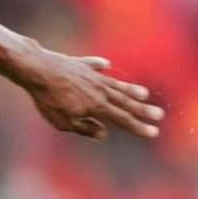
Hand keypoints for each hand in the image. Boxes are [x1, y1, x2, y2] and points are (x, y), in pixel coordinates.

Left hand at [18, 50, 163, 141]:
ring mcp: (92, 75)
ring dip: (130, 89)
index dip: (139, 127)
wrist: (38, 69)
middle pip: (125, 102)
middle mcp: (100, 90)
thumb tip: (104, 133)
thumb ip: (85, 128)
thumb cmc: (48, 99)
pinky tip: (106, 66)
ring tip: (144, 93)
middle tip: (159, 115)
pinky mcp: (80, 65)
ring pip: (115, 84)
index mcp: (97, 106)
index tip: (154, 132)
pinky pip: (94, 66)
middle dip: (143, 110)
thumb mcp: (64, 122)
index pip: (123, 119)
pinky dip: (100, 67)